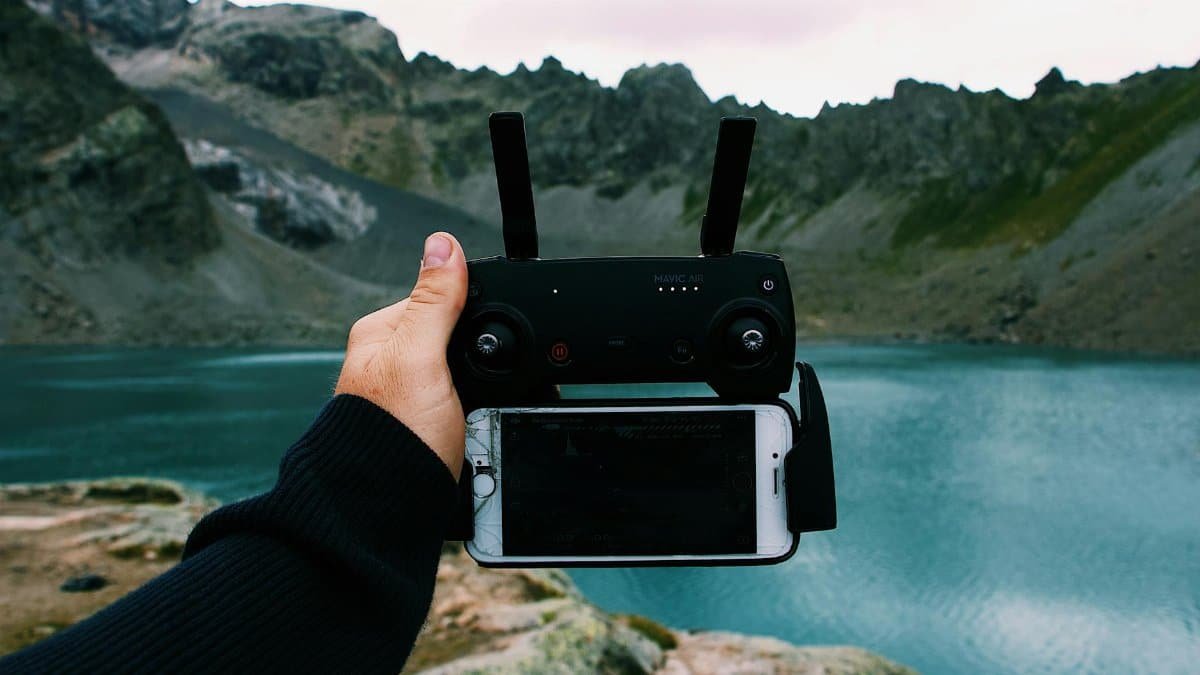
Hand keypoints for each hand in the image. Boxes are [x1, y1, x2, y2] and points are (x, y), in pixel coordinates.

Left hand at [334, 232, 466, 479]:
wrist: (384, 509)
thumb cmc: (390, 434)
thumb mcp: (419, 356)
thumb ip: (434, 301)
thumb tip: (443, 242)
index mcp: (382, 332)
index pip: (443, 299)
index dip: (474, 317)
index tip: (487, 343)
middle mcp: (392, 360)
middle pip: (462, 339)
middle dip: (481, 362)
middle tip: (470, 393)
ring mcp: (410, 395)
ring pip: (470, 376)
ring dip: (482, 396)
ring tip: (466, 420)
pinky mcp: (427, 424)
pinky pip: (468, 407)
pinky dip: (478, 418)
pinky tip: (472, 432)